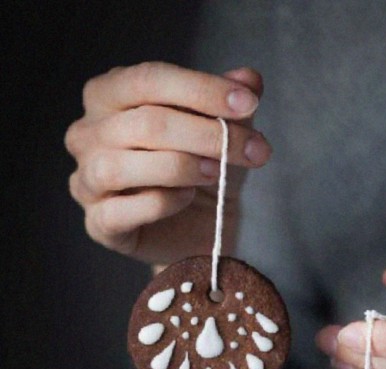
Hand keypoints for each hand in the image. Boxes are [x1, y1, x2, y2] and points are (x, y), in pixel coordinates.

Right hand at [64, 62, 270, 262]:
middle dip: (207, 135)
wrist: (201, 229)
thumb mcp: (224, 129)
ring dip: (181, 167)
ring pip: (123, 166)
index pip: (149, 80)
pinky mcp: (98, 224)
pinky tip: (186, 198)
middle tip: (254, 149)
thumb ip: (230, 101)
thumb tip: (249, 78)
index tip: (248, 103)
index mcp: (108, 95)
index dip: (201, 89)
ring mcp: (87, 180)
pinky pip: (122, 210)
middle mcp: (87, 134)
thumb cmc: (202, 170)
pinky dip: (160, 203)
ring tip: (216, 171)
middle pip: (145, 124)